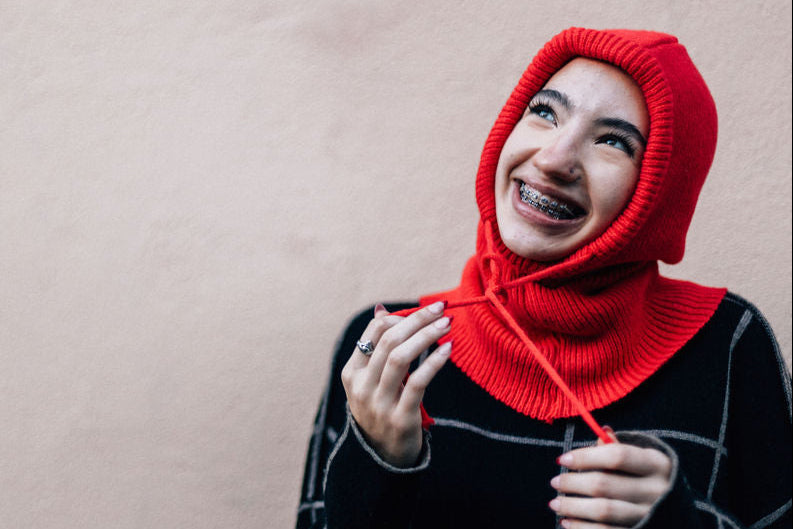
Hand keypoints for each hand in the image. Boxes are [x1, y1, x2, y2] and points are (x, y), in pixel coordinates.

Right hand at [340, 301, 451, 467]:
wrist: (382, 457)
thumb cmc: (381, 409)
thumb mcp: (371, 380)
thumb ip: (376, 347)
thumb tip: (382, 309)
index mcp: (351, 373)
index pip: (373, 333)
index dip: (400, 316)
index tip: (424, 310)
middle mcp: (361, 387)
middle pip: (388, 341)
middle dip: (417, 320)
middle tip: (440, 309)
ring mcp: (379, 403)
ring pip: (400, 357)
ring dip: (426, 336)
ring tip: (446, 325)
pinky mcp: (400, 418)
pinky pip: (418, 382)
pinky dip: (434, 362)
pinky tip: (448, 349)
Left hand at [549, 435, 672, 527]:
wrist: (676, 511)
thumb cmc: (648, 478)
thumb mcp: (641, 460)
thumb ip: (618, 448)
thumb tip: (601, 430)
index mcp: (657, 464)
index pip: (616, 456)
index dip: (585, 456)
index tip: (562, 459)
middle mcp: (657, 490)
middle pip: (604, 484)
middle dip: (572, 483)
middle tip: (554, 482)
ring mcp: (651, 515)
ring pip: (603, 510)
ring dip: (573, 506)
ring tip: (555, 503)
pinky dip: (582, 527)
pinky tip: (566, 522)